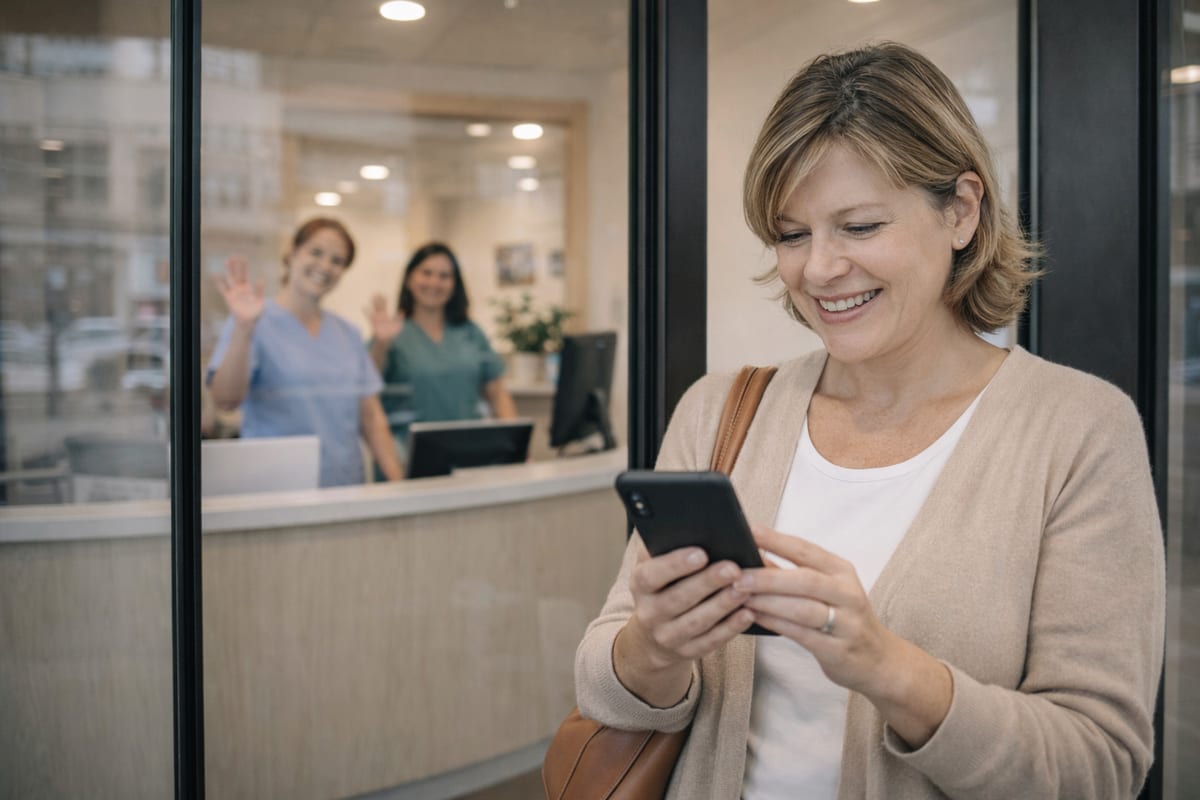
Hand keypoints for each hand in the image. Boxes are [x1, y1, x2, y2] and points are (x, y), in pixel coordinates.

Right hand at [215, 256, 264, 329]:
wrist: (247, 322)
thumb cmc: (255, 313)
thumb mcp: (260, 301)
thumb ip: (259, 291)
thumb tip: (260, 279)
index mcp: (248, 288)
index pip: (245, 274)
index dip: (243, 266)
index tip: (242, 257)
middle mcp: (240, 289)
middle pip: (237, 275)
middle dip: (235, 266)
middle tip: (233, 255)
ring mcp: (234, 293)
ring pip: (230, 279)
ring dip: (229, 271)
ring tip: (226, 261)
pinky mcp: (229, 299)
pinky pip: (223, 289)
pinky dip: (219, 282)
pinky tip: (215, 274)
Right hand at [365, 294, 403, 341]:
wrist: (386, 340)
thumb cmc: (392, 333)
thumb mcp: (398, 325)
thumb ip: (399, 318)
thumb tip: (402, 311)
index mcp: (385, 315)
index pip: (385, 306)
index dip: (384, 300)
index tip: (383, 294)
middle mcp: (380, 316)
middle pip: (379, 306)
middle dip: (378, 300)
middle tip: (376, 292)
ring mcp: (377, 319)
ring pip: (375, 309)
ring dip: (374, 303)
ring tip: (372, 297)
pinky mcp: (374, 323)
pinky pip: (369, 316)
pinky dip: (366, 312)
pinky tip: (363, 307)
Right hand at [624, 541, 755, 669]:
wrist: (652, 634)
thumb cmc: (662, 586)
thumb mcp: (654, 565)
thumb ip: (666, 546)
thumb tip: (692, 526)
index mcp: (640, 585)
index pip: (651, 575)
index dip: (674, 565)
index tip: (700, 553)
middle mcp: (649, 613)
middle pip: (678, 599)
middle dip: (707, 583)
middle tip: (732, 568)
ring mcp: (667, 636)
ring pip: (696, 622)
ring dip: (722, 605)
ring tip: (744, 588)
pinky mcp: (687, 652)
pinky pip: (710, 641)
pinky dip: (730, 628)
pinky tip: (747, 613)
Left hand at [736, 525, 893, 693]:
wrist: (878, 659)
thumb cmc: (842, 617)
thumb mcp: (826, 588)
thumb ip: (791, 573)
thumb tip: (751, 554)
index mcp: (841, 571)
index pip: (806, 550)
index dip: (777, 540)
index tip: (749, 532)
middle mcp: (847, 593)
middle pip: (805, 580)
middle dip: (767, 577)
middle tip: (737, 576)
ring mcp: (846, 623)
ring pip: (802, 608)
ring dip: (768, 602)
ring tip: (741, 597)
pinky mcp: (837, 650)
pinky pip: (801, 634)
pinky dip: (775, 623)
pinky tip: (755, 616)